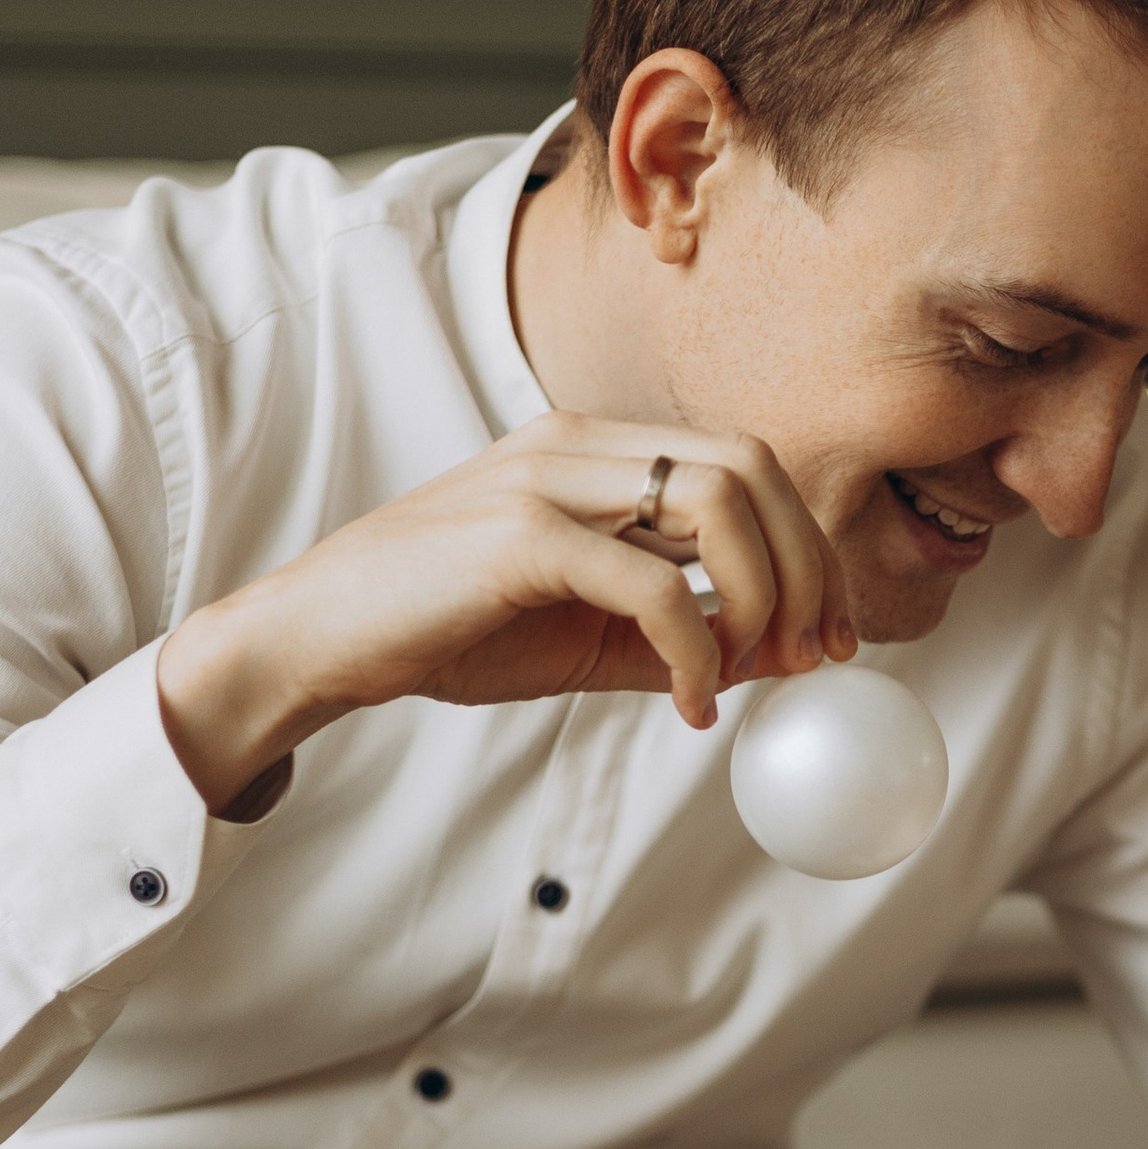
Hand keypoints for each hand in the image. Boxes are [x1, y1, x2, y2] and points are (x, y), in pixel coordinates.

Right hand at [156, 414, 856, 812]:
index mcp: (596, 450)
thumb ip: (679, 636)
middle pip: (752, 467)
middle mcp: (577, 443)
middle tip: (817, 655)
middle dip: (810, 565)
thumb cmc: (445, 632)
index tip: (830, 635)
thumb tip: (782, 657)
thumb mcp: (586, 636)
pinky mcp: (518, 534)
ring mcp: (545, 477)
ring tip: (750, 673)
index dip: (810, 547)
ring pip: (717, 501)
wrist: (317, 643)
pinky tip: (690, 705)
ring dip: (762, 595)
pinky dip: (695, 649)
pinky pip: (651, 583)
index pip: (746, 465)